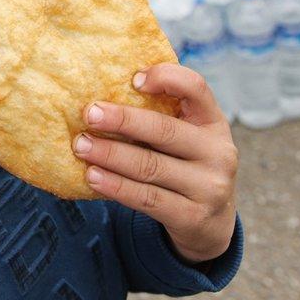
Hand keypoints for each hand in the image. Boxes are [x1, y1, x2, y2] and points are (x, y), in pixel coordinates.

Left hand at [72, 64, 237, 263]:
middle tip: (89, 114)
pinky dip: (116, 186)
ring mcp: (208, 187)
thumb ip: (162, 112)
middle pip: (164, 130)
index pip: (196, 88)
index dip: (166, 78)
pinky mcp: (193, 217)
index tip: (133, 79)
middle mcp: (218, 152)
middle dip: (122, 121)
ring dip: (110, 154)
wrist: (213, 221)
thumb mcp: (187, 134)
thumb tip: (107, 91)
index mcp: (213, 122)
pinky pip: (147, 198)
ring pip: (150, 166)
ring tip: (81, 146)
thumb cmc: (186, 163)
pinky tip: (93, 177)